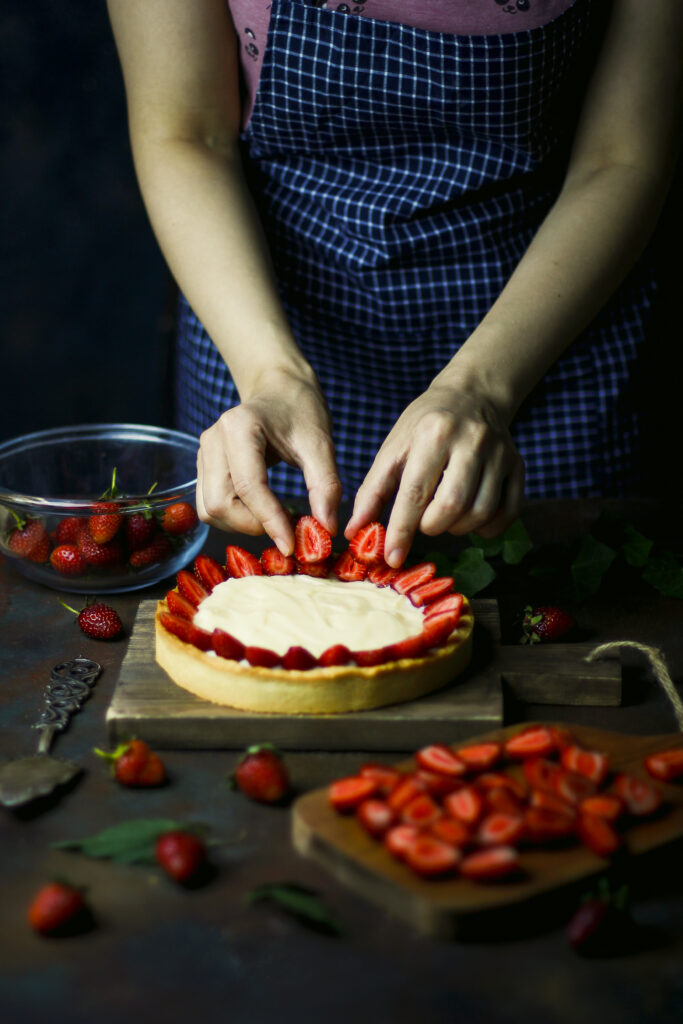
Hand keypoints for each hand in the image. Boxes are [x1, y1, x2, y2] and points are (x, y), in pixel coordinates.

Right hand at [196, 368, 341, 552]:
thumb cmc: (301, 410)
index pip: (250, 487)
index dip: (270, 522)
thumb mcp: (321, 444)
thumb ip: (325, 485)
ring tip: (276, 520)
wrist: (279, 388)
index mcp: (240, 427)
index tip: (292, 546)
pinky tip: (262, 512)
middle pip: (220, 504)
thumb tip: (326, 528)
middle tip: (287, 530)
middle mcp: (213, 439)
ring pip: (210, 509)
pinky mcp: (204, 466)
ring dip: (241, 525)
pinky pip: (210, 504)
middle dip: (252, 526)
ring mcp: (204, 453)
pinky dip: (234, 518)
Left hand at [345, 382, 524, 566]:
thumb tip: (356, 531)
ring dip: (458, 528)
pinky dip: (488, 528)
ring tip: (444, 517)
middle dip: (431, 526)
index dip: (402, 530)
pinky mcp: (518, 466)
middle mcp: (471, 441)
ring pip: (481, 512)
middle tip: (423, 521)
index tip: (392, 558)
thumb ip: (374, 490)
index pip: (415, 492)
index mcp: (434, 433)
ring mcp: (499, 454)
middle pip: (452, 505)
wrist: (473, 395)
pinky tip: (470, 520)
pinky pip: (508, 512)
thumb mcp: (395, 447)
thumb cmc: (426, 425)